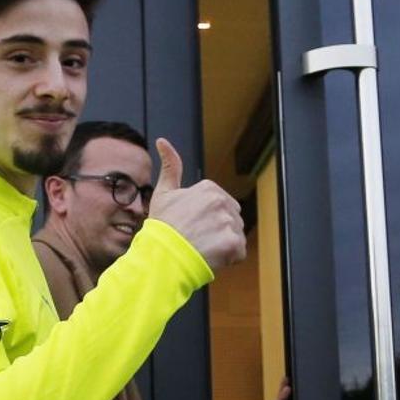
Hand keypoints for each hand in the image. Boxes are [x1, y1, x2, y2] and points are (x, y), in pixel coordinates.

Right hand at [147, 138, 246, 271]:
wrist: (160, 257)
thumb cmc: (161, 228)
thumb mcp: (164, 193)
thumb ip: (171, 166)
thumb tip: (163, 141)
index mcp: (209, 189)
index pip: (221, 205)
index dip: (207, 220)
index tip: (193, 227)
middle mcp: (221, 202)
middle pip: (231, 219)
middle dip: (219, 230)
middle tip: (198, 239)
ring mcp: (228, 223)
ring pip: (235, 235)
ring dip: (223, 245)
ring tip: (202, 249)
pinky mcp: (233, 243)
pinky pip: (238, 252)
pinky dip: (228, 258)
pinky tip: (210, 257)